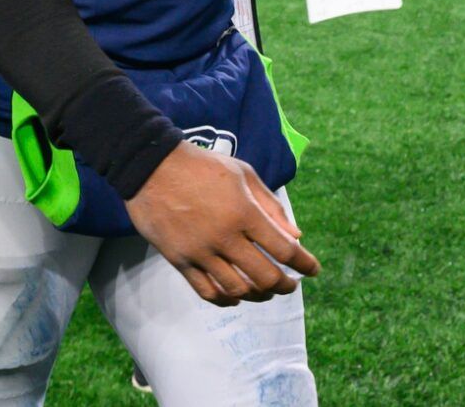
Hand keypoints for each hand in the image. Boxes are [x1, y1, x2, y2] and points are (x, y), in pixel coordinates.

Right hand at [125, 142, 319, 306]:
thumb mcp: (243, 173)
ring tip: (266, 291)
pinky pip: (207, 291)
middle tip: (291, 284)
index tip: (313, 270)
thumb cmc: (202, 165)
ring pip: (238, 289)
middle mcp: (225, 236)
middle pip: (264, 276)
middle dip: (285, 284)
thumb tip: (295, 236)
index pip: (283, 249)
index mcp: (244, 212)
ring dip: (259, 295)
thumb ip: (270, 205)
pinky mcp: (179, 260)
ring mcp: (200, 251)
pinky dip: (226, 299)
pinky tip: (236, 296)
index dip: (304, 264)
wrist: (151, 166)